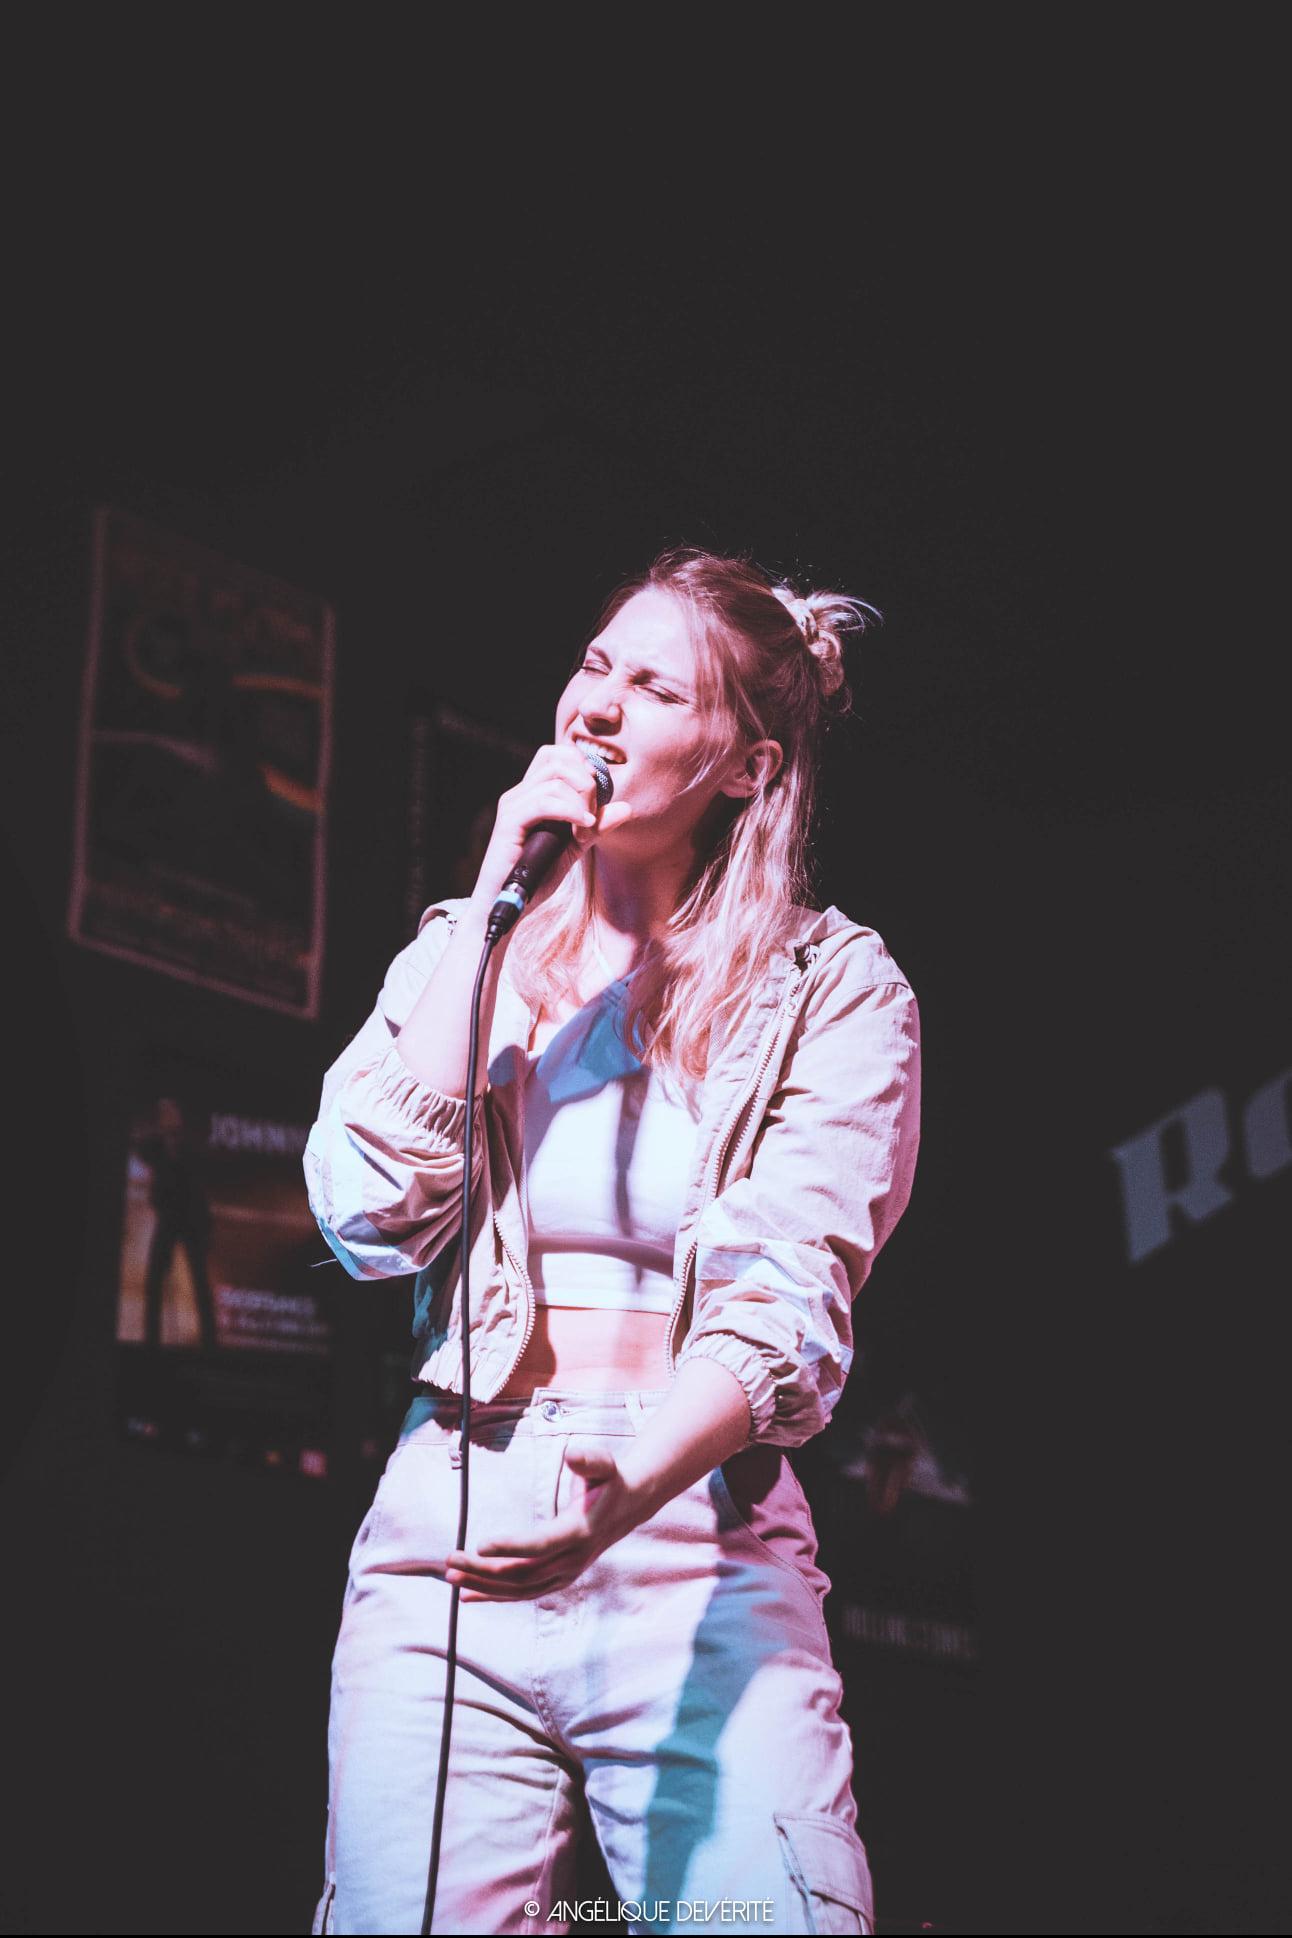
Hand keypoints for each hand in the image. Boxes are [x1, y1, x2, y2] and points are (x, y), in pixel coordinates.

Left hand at [444, 1444, 644, 1599]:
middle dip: (484, 1569)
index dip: (510, 1547)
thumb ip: (587, 1459)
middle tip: (451, 1560)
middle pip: (523, 1572)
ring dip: (483, 1585)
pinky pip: (523, 1592)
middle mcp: (573, 1559)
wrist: (629, 1505)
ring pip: (520, 1588)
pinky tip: (469, 1595)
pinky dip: (495, 1595)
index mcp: (580, 1532)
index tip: (480, 1544)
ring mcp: (566, 1574)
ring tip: (452, 1577)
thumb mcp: (603, 1464)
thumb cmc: (609, 1479)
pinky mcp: (558, 1579)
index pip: (540, 1545)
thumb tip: (572, 1454)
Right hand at [467, 743, 633, 926]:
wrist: (507, 905)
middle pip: (557, 759)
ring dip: (581, 801)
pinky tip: (582, 826)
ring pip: (555, 780)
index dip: (583, 766)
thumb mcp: (574, 848)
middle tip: (593, 813)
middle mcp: (519, 793)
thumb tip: (626, 808)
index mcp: (531, 794)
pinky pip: (544, 802)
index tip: (598, 795)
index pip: (556, 755)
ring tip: (587, 827)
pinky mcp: (510, 823)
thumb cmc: (535, 877)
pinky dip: (570, 811)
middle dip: (585, 781)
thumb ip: (596, 827)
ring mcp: (513, 806)